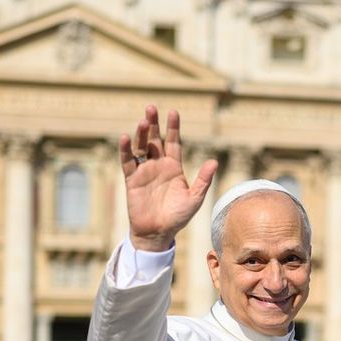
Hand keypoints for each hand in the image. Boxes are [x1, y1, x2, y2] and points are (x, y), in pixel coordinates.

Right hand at [120, 105, 217, 251]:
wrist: (158, 233)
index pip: (173, 142)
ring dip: (141, 134)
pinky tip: (125, 137)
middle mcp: (158, 166)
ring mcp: (144, 172)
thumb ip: (203, 180)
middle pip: (154, 140)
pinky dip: (125, 150)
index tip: (173, 111)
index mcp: (174, 167)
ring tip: (143, 121)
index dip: (173, 127)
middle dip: (153, 124)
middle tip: (151, 107)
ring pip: (141, 147)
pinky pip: (127, 162)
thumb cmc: (178, 217)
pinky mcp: (132, 180)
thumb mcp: (194, 198)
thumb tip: (214, 161)